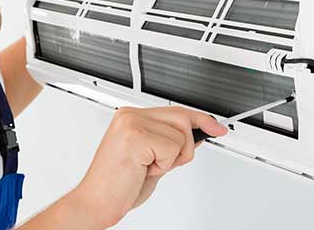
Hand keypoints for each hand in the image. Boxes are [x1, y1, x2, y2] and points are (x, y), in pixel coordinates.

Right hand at [69, 106, 227, 227]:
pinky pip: (172, 148)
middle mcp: (129, 116)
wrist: (96, 202)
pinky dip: (164, 165)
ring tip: (146, 167)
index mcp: (131, 117)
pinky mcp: (135, 136)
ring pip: (179, 136)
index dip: (200, 120)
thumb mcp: (153, 160)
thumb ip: (171, 144)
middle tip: (159, 165)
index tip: (217, 128)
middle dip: (182, 148)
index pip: (175, 111)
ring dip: (170, 159)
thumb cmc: (118, 185)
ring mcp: (131, 123)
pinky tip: (143, 169)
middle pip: (182, 120)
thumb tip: (196, 134)